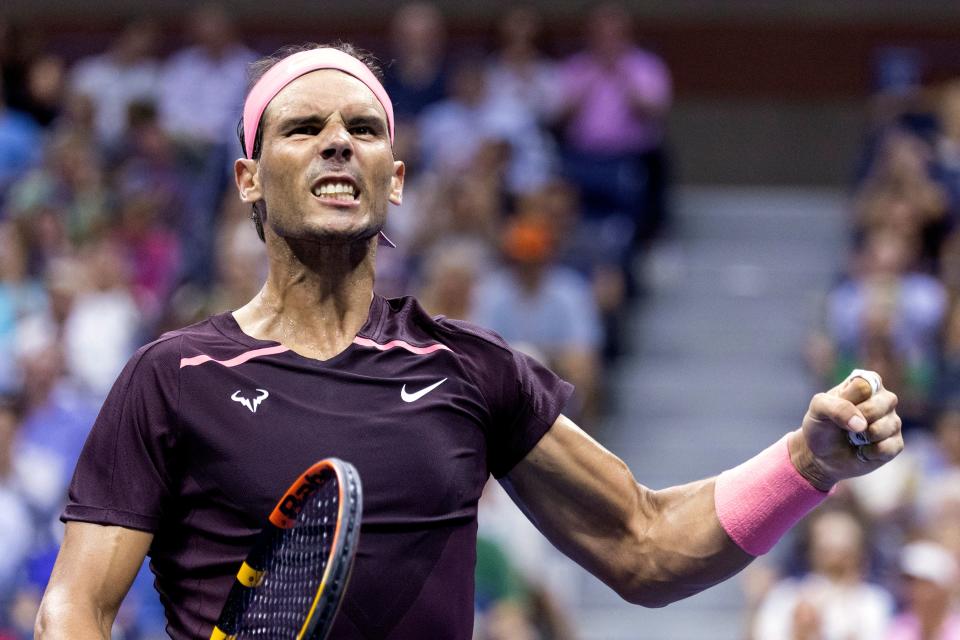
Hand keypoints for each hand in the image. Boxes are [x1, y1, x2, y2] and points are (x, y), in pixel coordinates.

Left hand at [788, 372, 902, 490]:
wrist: (820, 454)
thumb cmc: (821, 425)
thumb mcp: (818, 409)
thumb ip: (836, 407)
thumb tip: (862, 424)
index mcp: (865, 384)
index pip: (864, 385)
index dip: (848, 400)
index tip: (837, 406)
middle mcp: (883, 399)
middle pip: (881, 403)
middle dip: (859, 417)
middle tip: (846, 425)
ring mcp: (892, 421)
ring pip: (889, 425)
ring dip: (866, 436)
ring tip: (855, 438)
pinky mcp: (895, 443)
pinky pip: (890, 447)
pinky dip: (870, 452)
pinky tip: (862, 451)